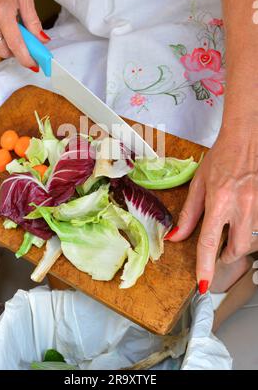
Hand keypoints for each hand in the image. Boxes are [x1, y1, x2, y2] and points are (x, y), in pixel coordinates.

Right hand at [0, 0, 48, 67]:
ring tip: (12, 27)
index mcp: (1, 10)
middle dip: (16, 52)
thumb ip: (34, 22)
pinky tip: (0, 23)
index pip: (15, 44)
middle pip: (3, 50)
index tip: (34, 65)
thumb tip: (42, 40)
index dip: (25, 57)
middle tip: (26, 45)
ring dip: (6, 43)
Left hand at [167, 127, 257, 291]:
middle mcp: (242, 205)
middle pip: (237, 249)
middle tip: (220, 252)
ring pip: (252, 242)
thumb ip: (188, 215)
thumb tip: (175, 237)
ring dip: (240, 244)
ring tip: (232, 231)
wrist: (246, 140)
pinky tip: (244, 220)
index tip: (203, 284)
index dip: (205, 266)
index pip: (209, 242)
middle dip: (227, 257)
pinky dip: (251, 232)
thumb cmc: (221, 159)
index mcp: (220, 200)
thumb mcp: (198, 185)